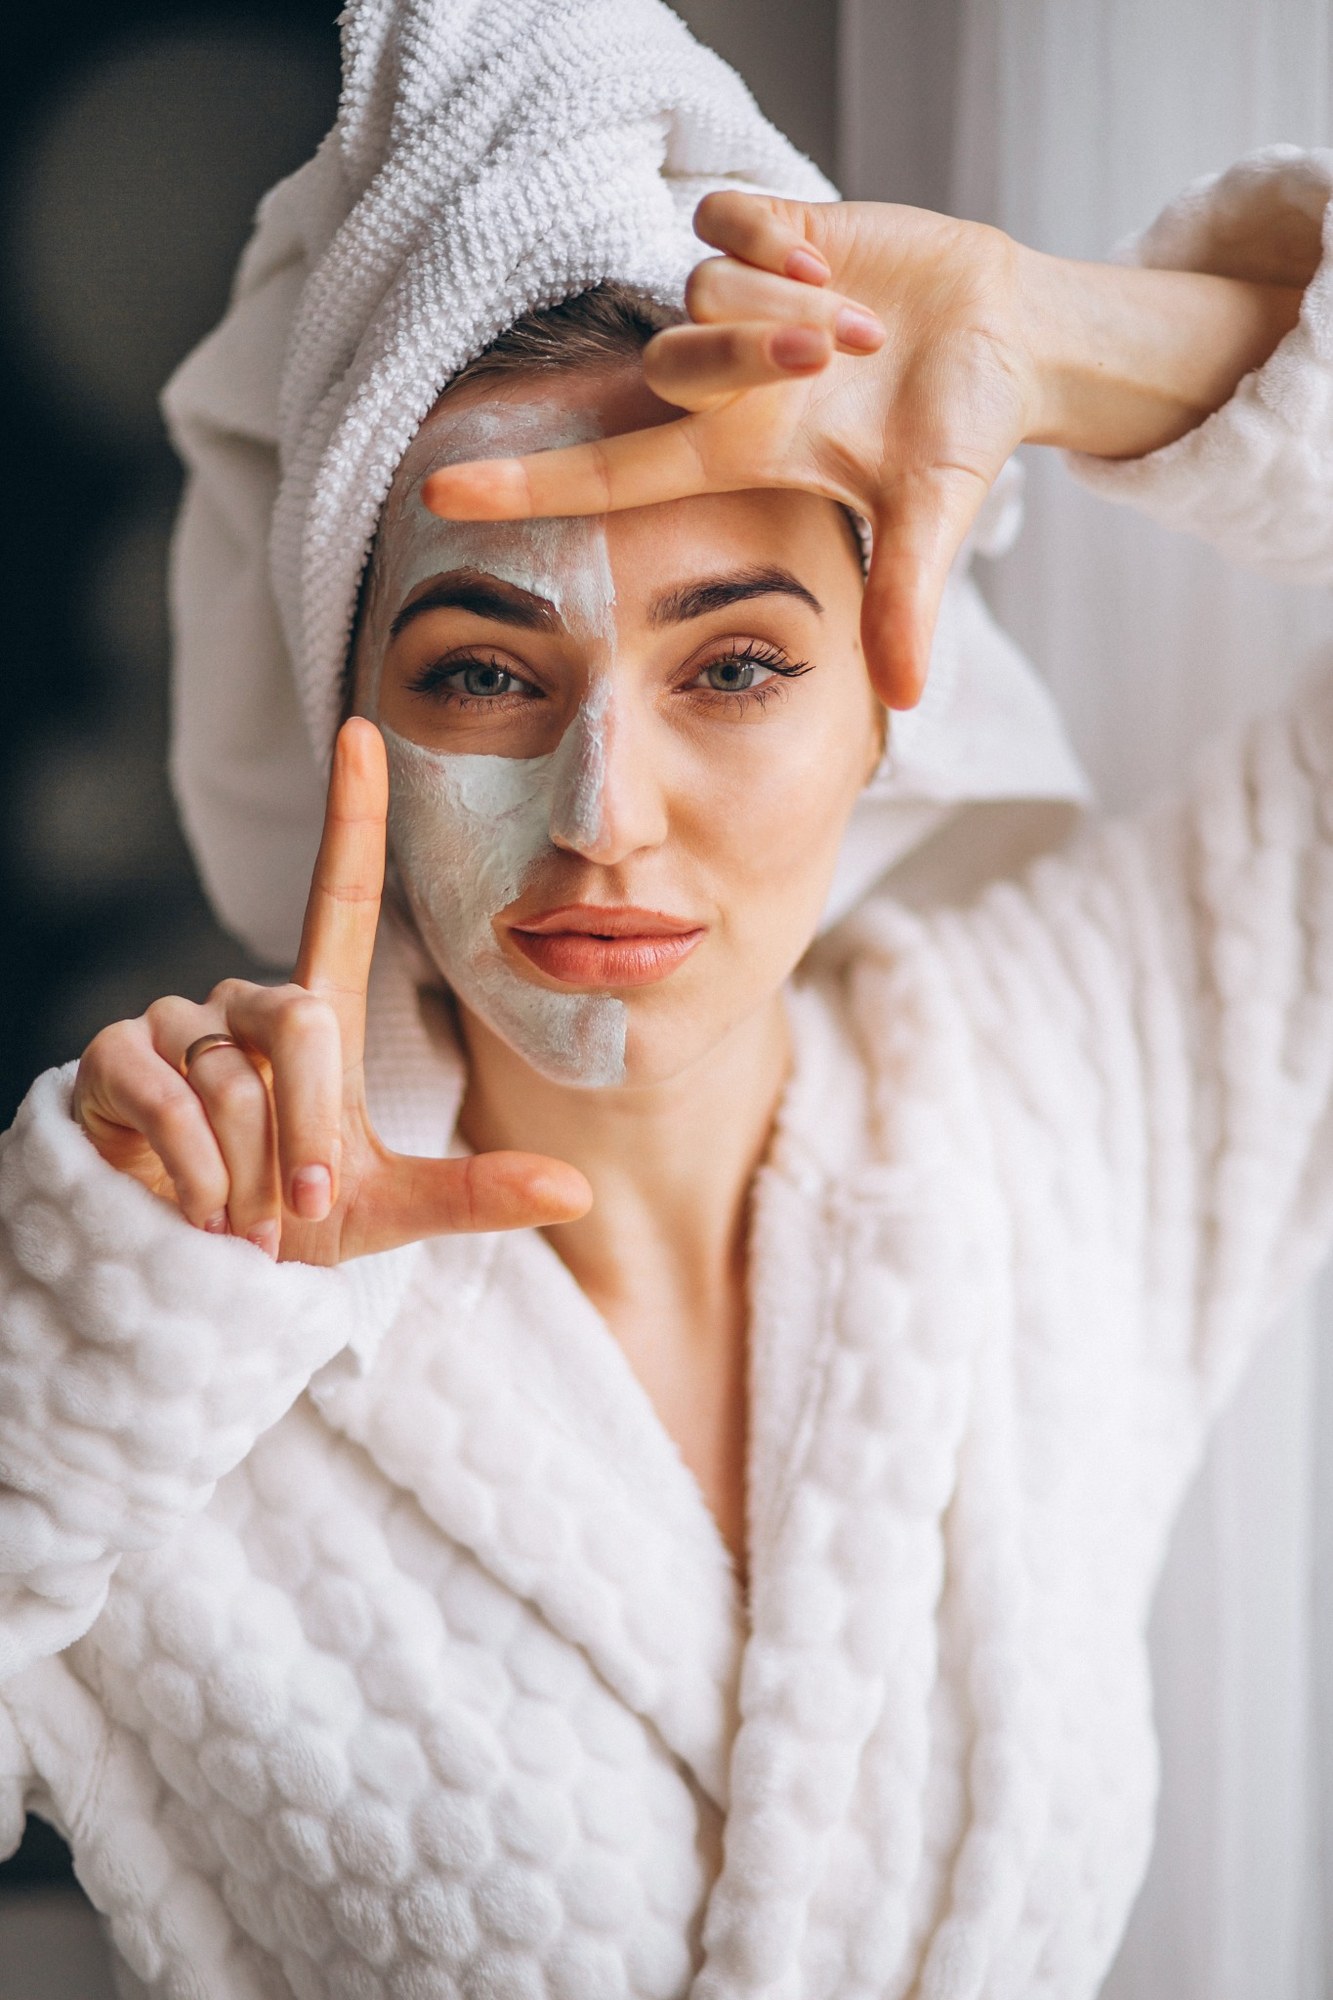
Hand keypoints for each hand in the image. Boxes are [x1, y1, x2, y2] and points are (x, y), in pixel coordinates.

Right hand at [73, 719, 591, 1262]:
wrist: (187, 1274)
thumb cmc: (287, 1222)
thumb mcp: (383, 1209)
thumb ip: (473, 1194)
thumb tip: (578, 1190)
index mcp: (316, 1015)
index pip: (341, 897)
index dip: (351, 816)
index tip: (363, 732)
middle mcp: (243, 1003)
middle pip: (302, 1024)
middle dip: (312, 1135)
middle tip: (302, 1209)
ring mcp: (174, 1024)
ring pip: (235, 1082)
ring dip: (250, 1173)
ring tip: (241, 1215)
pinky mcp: (112, 1058)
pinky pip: (170, 1105)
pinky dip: (196, 1176)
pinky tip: (194, 1210)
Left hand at [424, 193, 1039, 707]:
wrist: (1005, 337)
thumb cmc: (957, 431)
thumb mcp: (929, 514)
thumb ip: (906, 599)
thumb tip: (906, 698)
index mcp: (735, 451)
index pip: (608, 472)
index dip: (525, 487)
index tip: (434, 495)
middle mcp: (718, 382)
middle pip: (672, 360)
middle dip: (756, 349)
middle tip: (838, 352)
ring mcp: (735, 305)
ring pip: (704, 289)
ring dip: (793, 301)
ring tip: (863, 323)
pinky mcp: (762, 231)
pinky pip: (728, 221)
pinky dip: (784, 239)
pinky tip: (836, 263)